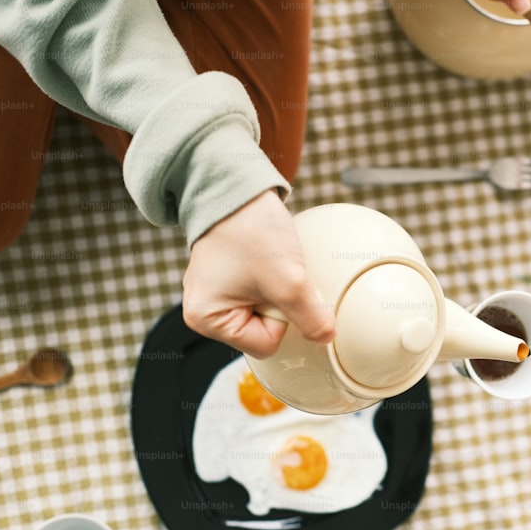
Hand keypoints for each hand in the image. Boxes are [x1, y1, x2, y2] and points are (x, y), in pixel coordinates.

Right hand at [182, 190, 334, 358]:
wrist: (237, 185)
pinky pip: (262, 291)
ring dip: (278, 289)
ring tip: (269, 262)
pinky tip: (268, 258)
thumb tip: (326, 338)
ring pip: (267, 310)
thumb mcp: (289, 281)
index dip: (281, 317)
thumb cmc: (250, 229)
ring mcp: (216, 293)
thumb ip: (311, 317)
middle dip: (279, 304)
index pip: (265, 344)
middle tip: (274, 272)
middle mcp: (204, 312)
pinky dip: (273, 277)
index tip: (275, 285)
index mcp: (206, 321)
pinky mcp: (229, 276)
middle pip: (264, 331)